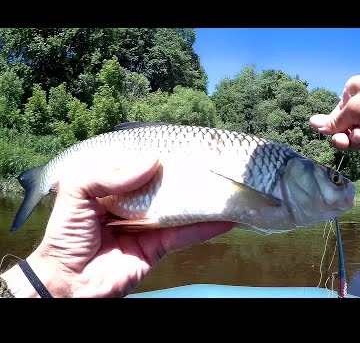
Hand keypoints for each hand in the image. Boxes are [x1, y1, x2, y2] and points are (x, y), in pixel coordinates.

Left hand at [1, 156, 233, 297]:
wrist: (69, 284)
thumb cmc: (66, 236)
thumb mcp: (74, 192)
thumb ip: (107, 174)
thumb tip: (151, 162)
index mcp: (111, 186)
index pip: (138, 164)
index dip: (158, 153)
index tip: (181, 144)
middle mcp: (132, 203)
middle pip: (163, 185)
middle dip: (184, 174)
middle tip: (209, 162)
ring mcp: (147, 225)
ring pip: (178, 207)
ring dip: (200, 198)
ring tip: (224, 185)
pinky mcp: (158, 247)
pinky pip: (184, 234)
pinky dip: (205, 227)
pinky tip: (225, 218)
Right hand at [309, 75, 359, 152]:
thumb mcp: (354, 110)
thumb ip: (334, 121)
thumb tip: (312, 124)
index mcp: (353, 90)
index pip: (335, 114)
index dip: (334, 128)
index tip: (336, 136)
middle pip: (344, 128)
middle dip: (347, 137)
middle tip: (350, 142)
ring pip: (356, 137)